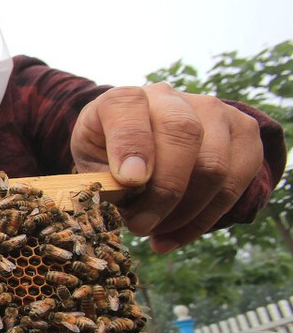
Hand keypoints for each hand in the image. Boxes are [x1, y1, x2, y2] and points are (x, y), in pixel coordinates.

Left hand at [70, 83, 263, 253]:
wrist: (143, 143)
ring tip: (155, 231)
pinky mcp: (242, 133)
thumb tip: (126, 199)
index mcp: (124, 99)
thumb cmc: (109, 156)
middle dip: (163, 191)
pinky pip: (236, 182)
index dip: (132, 143)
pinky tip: (174, 235)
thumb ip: (104, 177)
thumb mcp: (90, 164)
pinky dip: (204, 219)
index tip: (131, 181)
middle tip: (140, 226)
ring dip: (184, 211)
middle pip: (184, 134)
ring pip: (214, 164)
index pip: (129, 106)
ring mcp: (213, 111)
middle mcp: (170, 97)